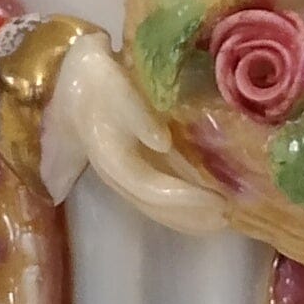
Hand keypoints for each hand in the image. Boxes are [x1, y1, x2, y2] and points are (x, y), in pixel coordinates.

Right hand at [41, 34, 228, 235]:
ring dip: (187, 218)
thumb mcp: (117, 88)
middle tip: (227, 215)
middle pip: (154, 205)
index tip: (217, 200)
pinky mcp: (131, 175)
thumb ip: (137, 115)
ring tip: (221, 220)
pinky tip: (204, 212)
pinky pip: (155, 201)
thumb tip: (163, 141)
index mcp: (111, 157)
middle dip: (190, 214)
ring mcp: (122, 179)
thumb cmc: (102, 83)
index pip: (148, 187)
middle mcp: (115, 176)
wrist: (76, 87)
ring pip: (154, 208)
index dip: (182, 198)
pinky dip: (180, 210)